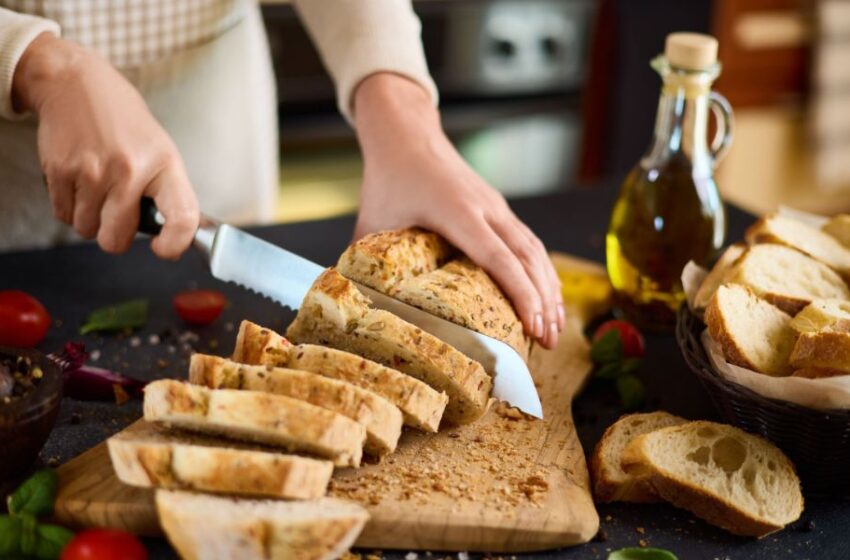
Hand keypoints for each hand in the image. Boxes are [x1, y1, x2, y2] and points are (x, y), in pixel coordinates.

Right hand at [12, 33, 198, 258]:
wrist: (76, 85)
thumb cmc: (123, 122)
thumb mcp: (160, 150)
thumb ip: (166, 192)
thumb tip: (172, 235)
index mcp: (164, 165)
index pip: (182, 217)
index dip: (175, 243)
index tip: (165, 249)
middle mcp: (129, 170)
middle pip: (116, 238)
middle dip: (116, 235)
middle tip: (118, 214)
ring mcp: (91, 172)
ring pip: (87, 230)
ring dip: (90, 219)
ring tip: (97, 188)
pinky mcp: (60, 171)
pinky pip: (63, 215)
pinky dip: (70, 207)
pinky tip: (79, 182)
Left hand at [352, 73, 563, 348]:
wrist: (407, 134)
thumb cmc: (389, 177)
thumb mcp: (372, 221)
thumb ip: (367, 263)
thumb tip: (357, 303)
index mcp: (458, 212)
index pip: (498, 258)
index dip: (520, 294)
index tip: (533, 326)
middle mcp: (486, 209)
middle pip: (528, 258)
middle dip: (543, 301)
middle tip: (548, 341)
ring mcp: (497, 207)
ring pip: (535, 250)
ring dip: (548, 288)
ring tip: (554, 327)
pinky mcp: (499, 207)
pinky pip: (529, 242)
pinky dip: (541, 270)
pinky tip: (545, 295)